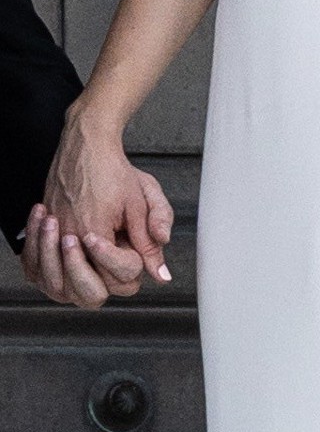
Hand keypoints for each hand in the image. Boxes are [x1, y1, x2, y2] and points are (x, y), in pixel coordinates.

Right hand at [24, 104, 173, 309]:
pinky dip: (59, 263)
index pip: (118, 273)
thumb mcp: (141, 204)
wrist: (86, 144)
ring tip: (94, 252)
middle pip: (89, 287)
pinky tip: (73, 252)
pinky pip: (47, 261)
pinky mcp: (46, 226)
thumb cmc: (112, 169)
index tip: (128, 244)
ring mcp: (55, 231)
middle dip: (108, 276)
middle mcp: (70, 235)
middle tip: (113, 254)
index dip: (130, 265)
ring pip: (63, 279)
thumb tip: (160, 274)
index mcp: (95, 231)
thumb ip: (149, 242)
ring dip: (81, 274)